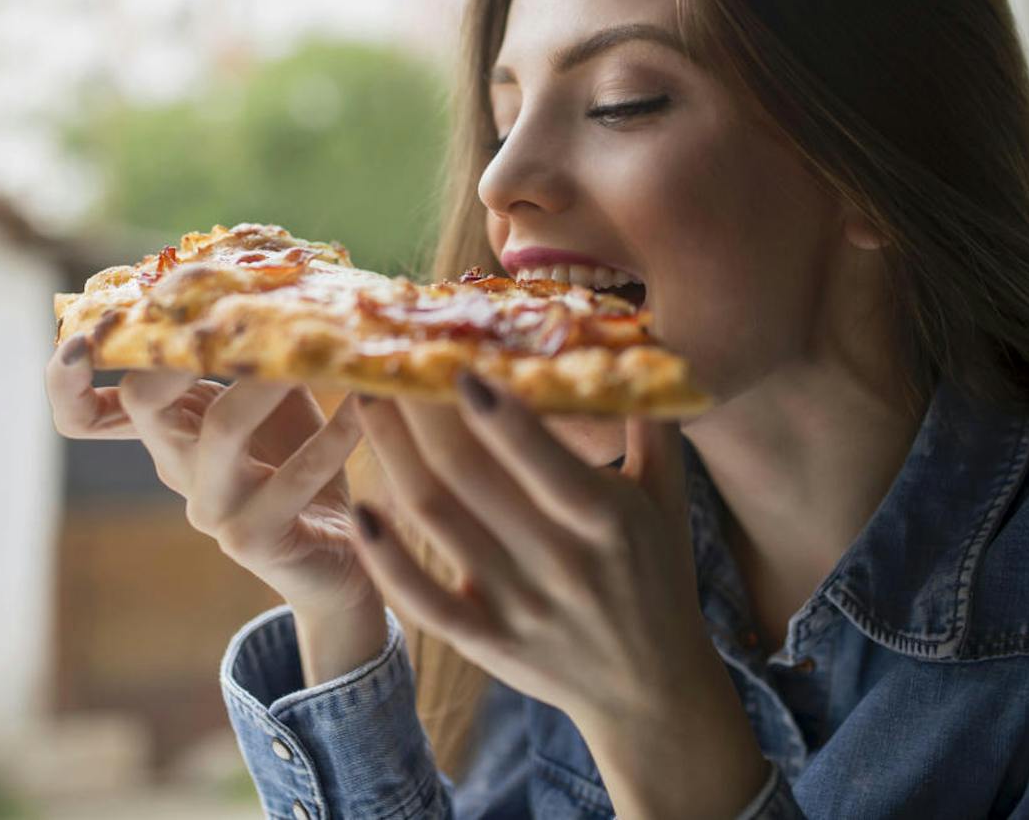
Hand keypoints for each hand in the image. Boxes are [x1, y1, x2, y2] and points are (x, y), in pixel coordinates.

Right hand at [45, 333, 378, 618]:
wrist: (339, 560)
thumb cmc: (303, 464)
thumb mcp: (272, 399)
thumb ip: (252, 353)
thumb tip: (268, 274)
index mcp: (167, 431)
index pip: (85, 411)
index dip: (66, 377)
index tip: (82, 333)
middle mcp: (176, 467)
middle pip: (144, 400)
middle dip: (178, 346)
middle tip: (227, 303)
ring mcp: (212, 509)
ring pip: (222, 429)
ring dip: (269, 380)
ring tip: (311, 347)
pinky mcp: (255, 540)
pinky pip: (293, 478)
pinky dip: (334, 436)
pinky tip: (365, 406)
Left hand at [351, 375, 757, 766]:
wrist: (651, 691)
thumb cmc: (658, 575)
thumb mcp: (668, 495)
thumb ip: (653, 417)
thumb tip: (641, 338)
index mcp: (606, 519)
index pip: (544, 461)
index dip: (499, 415)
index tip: (457, 365)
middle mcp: (558, 563)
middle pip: (470, 476)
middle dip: (421, 412)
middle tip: (389, 357)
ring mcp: (516, 606)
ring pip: (437, 519)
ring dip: (392, 455)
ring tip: (368, 399)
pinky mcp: (485, 641)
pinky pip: (423, 600)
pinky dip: (387, 559)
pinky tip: (361, 510)